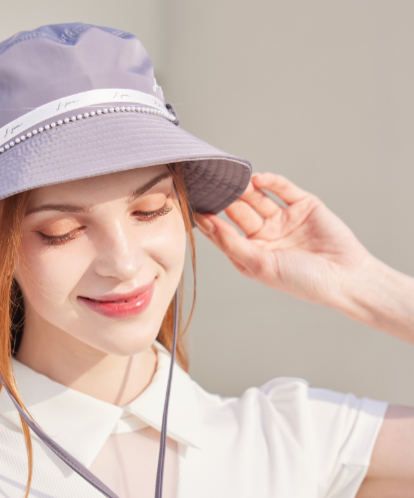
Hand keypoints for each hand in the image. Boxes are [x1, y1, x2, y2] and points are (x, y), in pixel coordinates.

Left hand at [194, 173, 373, 307]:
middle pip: (238, 211)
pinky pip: (282, 189)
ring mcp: (283, 219)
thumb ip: (231, 242)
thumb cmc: (301, 280)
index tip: (190, 204)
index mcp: (250, 252)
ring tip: (231, 179)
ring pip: (257, 198)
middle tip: (209, 183)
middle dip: (224, 198)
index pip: (222, 232)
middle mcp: (264, 235)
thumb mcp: (259, 264)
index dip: (207, 218)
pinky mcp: (303, 205)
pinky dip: (270, 182)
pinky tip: (258, 179)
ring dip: (244, 188)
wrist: (345, 277)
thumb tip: (205, 223)